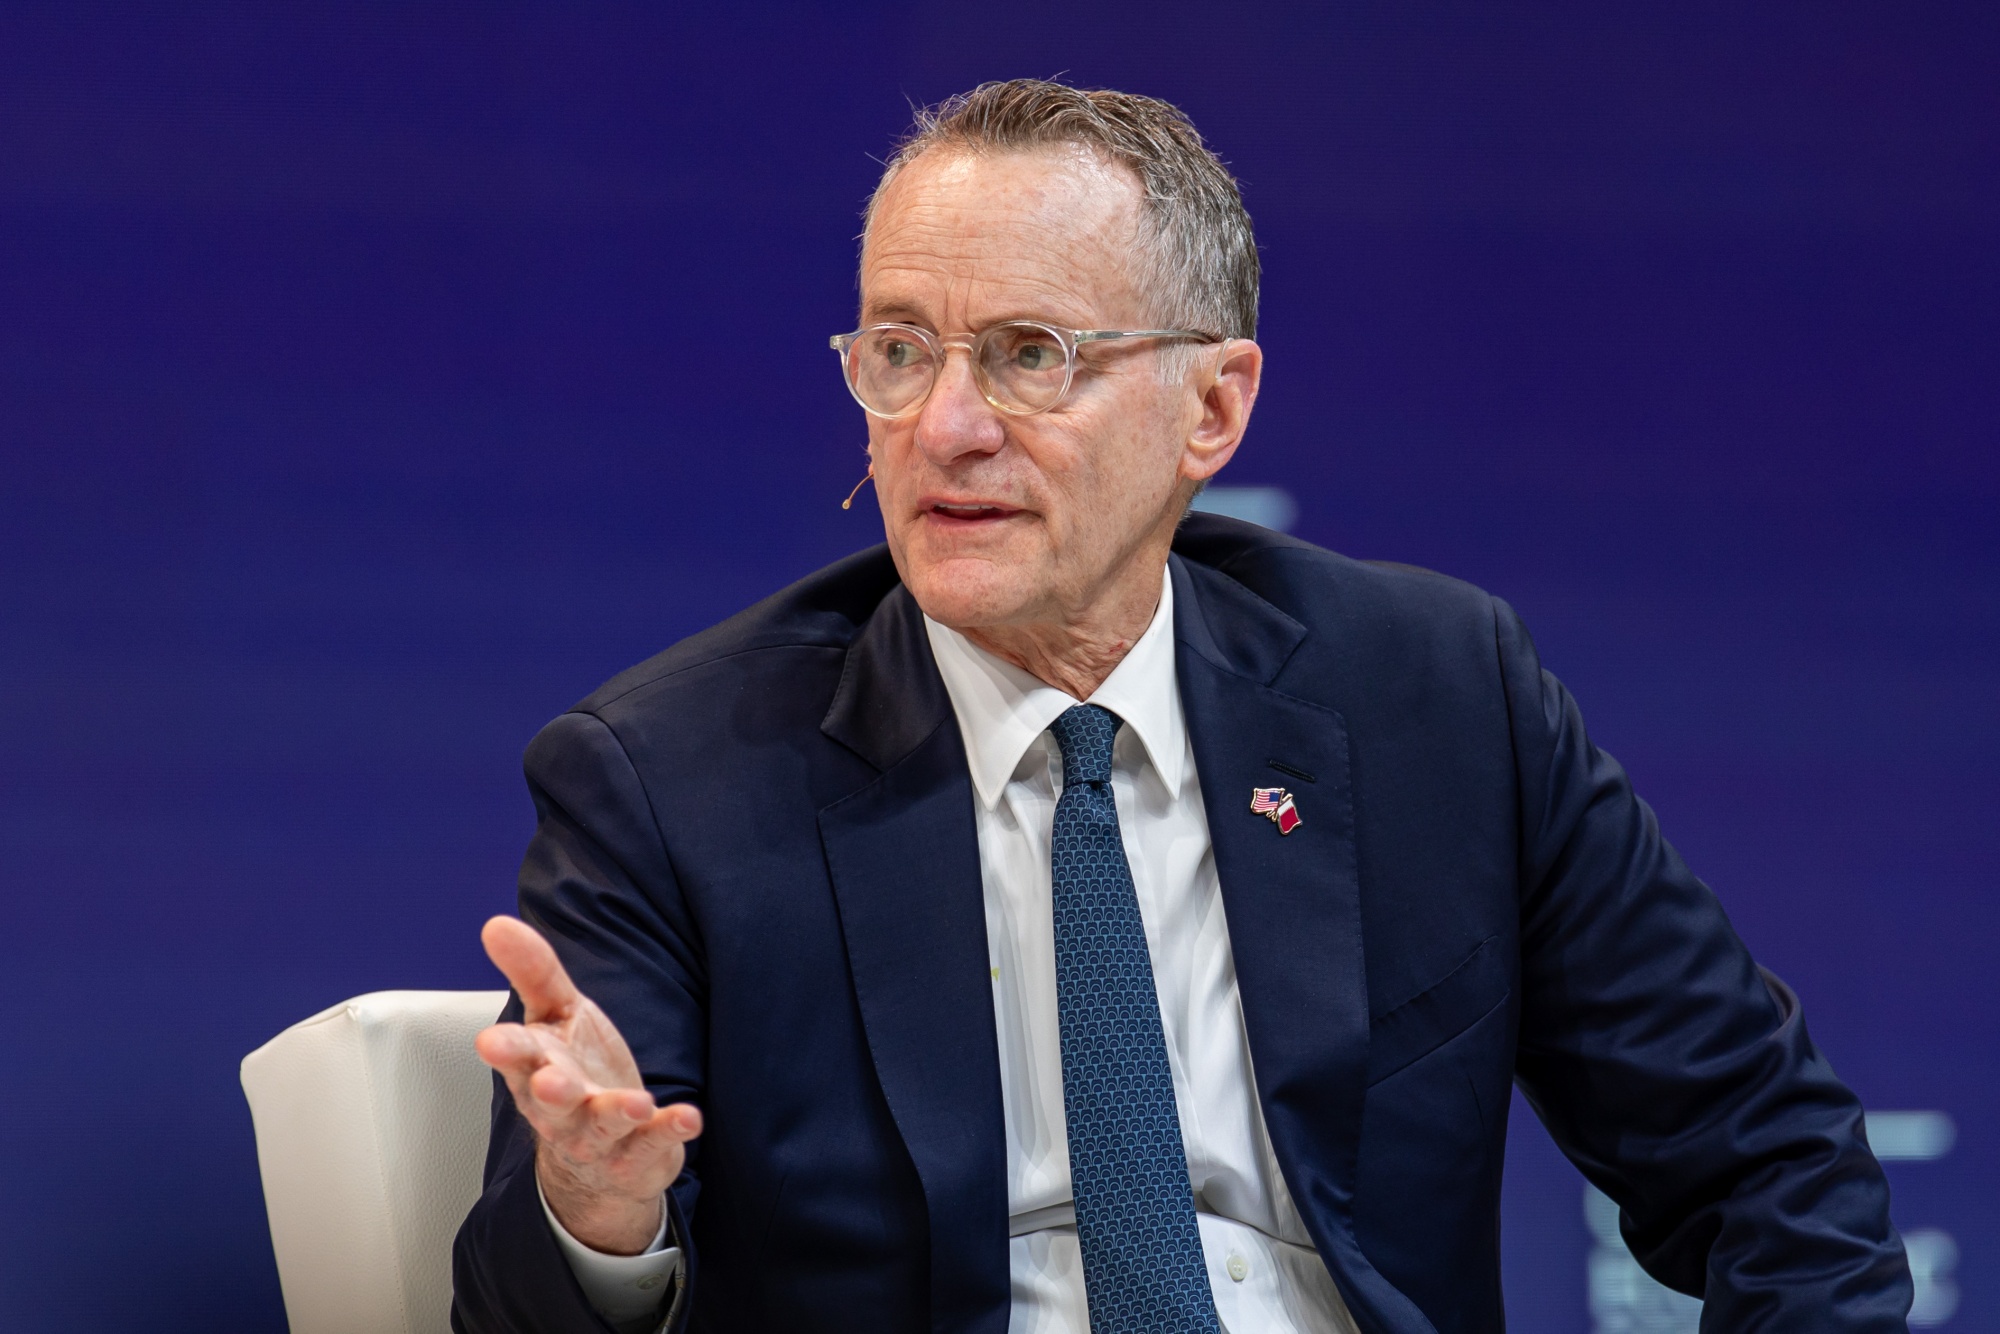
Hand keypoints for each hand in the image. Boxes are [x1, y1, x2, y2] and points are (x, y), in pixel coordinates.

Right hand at [474, 915, 702, 1254]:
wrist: (600, 1156)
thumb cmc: (574, 1072)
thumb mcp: (557, 1015)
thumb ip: (534, 972)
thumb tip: (497, 924)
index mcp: (536, 1069)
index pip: (518, 1058)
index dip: (507, 1050)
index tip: (490, 1041)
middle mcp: (561, 1110)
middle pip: (551, 1102)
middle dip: (550, 1092)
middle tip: (549, 1081)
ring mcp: (599, 1137)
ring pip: (601, 1127)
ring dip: (616, 1114)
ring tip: (635, 1102)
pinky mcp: (637, 1153)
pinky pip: (652, 1143)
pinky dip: (669, 1131)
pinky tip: (689, 1117)